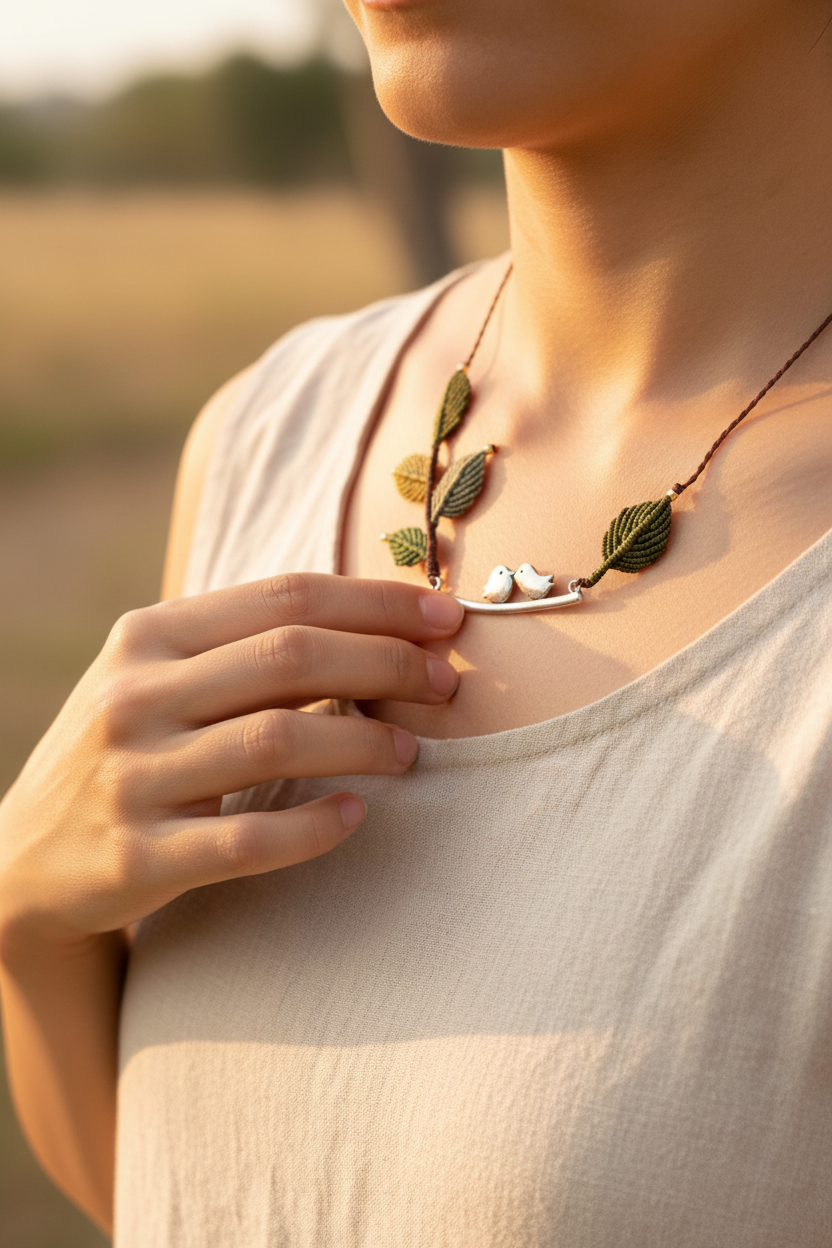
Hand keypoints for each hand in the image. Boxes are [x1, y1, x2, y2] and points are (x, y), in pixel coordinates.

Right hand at [0, 574, 462, 946]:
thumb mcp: (157, 676)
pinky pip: (247, 840)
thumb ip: (243, 645)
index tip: (444, 618)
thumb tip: (377, 623)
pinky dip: (314, 826)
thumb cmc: (128, 749)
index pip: (284, 596)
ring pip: (277, 739)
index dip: (377, 602)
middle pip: (290, 656)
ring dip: (365, 741)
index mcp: (147, 635)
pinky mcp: (137, 855)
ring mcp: (132, 775)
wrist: (26, 854)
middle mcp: (135, 695)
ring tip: (411, 749)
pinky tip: (356, 815)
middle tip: (447, 684)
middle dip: (388, 663)